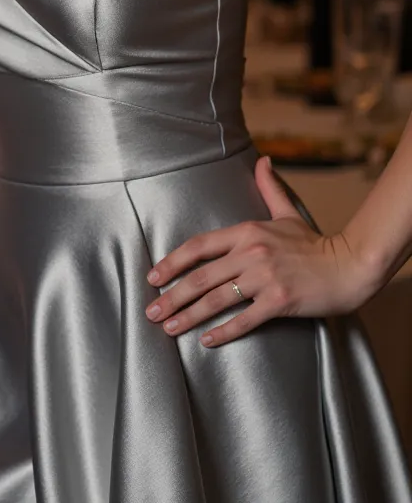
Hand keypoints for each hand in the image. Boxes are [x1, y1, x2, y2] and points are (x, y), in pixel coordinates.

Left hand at [143, 156, 377, 347]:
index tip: (153, 277)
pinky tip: (205, 341)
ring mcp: (266, 278)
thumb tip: (263, 161)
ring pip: (217, 300)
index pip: (199, 246)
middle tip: (151, 311)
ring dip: (189, 316)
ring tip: (168, 328)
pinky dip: (223, 332)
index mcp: (247, 231)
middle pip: (201, 277)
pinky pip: (244, 320)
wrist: (350, 266)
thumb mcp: (287, 213)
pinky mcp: (280, 302)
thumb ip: (269, 188)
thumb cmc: (315, 243)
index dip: (173, 262)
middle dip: (172, 296)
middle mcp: (252, 253)